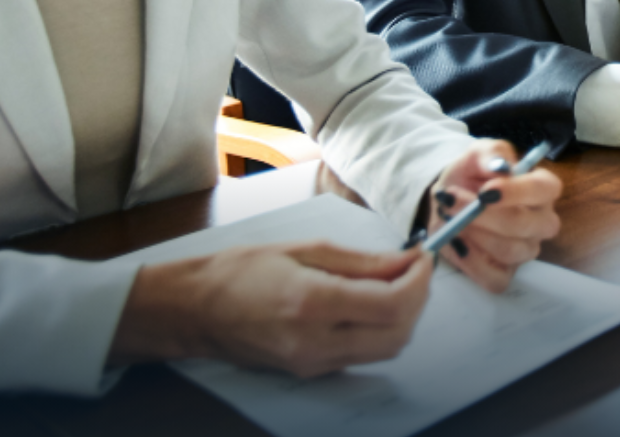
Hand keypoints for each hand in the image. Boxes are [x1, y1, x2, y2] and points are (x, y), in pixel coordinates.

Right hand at [110, 241, 432, 377]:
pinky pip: (362, 354)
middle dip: (418, 299)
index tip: (422, 257)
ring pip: (385, 350)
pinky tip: (372, 301)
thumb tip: (403, 261)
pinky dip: (380, 329)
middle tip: (415, 268)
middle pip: (397, 334)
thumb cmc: (242, 270)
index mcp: (313, 302)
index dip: (419, 280)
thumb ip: (360, 261)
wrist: (197, 309)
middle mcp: (316, 341)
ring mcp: (313, 363)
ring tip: (397, 281)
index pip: (392, 303)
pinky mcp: (310, 371)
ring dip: (404, 317)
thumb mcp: (305, 248)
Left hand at [424, 140, 561, 292]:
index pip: (544, 190)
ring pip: (508, 251)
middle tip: (450, 200)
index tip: (485, 191)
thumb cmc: (470, 174)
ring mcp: (525, 250)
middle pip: (523, 225)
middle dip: (483, 215)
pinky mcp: (506, 274)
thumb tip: (500, 166)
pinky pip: (494, 278)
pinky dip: (469, 261)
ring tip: (450, 216)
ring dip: (472, 233)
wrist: (447, 199)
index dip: (517, 192)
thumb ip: (490, 153)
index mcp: (541, 188)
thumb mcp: (477, 154)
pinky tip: (455, 241)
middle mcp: (540, 222)